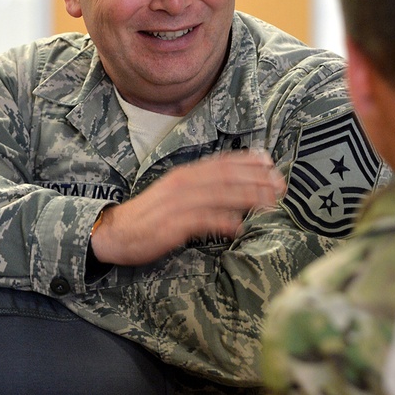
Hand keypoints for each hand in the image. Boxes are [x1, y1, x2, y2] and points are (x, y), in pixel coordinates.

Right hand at [91, 150, 285, 264]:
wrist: (114, 232)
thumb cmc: (151, 215)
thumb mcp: (178, 195)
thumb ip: (204, 189)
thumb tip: (236, 187)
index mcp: (185, 175)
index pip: (222, 162)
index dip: (249, 162)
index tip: (272, 164)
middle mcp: (182, 184)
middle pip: (226, 176)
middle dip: (256, 179)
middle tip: (281, 185)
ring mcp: (176, 204)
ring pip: (217, 195)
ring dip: (246, 197)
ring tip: (270, 203)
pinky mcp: (169, 226)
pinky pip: (199, 221)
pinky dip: (220, 222)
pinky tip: (238, 227)